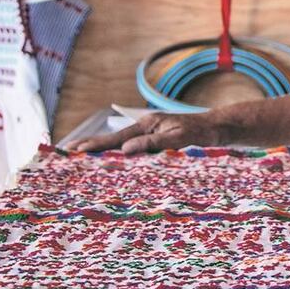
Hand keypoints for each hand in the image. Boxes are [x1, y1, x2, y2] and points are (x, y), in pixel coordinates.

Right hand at [65, 111, 222, 154]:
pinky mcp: (159, 144)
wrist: (219, 130)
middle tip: (70, 152)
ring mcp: (152, 136)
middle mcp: (147, 129)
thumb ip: (151, 144)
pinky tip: (114, 163)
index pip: (116, 138)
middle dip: (92, 146)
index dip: (95, 145)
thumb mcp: (178, 139)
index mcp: (148, 125)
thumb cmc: (201, 134)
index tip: (76, 149)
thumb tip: (124, 150)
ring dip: (104, 152)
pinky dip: (121, 156)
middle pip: (114, 139)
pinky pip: (135, 151)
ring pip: (122, 145)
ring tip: (84, 158)